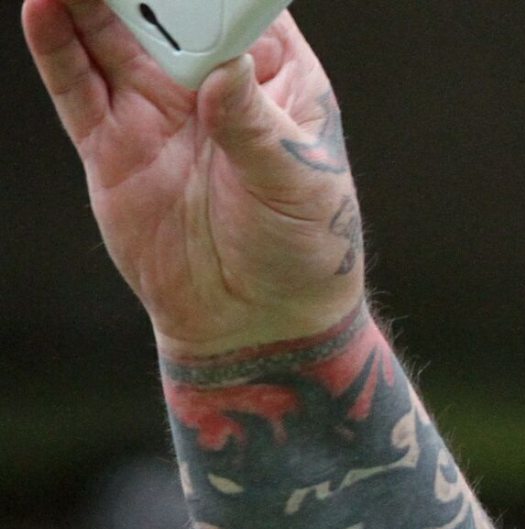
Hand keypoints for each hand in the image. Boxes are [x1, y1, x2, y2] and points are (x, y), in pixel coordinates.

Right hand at [24, 0, 364, 359]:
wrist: (255, 324)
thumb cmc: (304, 253)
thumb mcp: (299, 187)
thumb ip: (258, 127)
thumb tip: (229, 72)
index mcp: (275, 80)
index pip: (239, 10)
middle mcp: (209, 84)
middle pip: (164, 9)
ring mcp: (155, 110)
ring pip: (110, 35)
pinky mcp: (112, 144)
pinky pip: (77, 85)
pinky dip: (56, 46)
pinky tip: (42, 9)